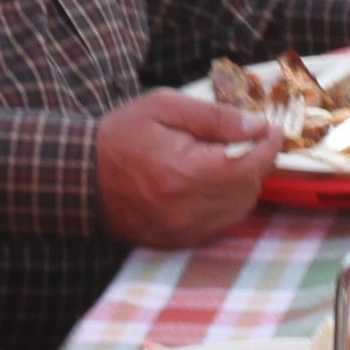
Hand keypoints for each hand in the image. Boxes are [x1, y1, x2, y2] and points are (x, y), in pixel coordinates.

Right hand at [97, 89, 272, 243]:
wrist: (80, 179)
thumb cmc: (120, 137)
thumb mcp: (163, 108)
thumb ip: (214, 117)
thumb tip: (257, 126)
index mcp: (186, 172)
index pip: (250, 163)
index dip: (268, 143)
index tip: (270, 126)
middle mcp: (188, 208)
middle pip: (249, 187)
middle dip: (256, 160)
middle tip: (247, 138)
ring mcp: (184, 230)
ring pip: (240, 209)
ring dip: (244, 183)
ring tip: (228, 159)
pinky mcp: (179, 242)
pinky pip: (222, 225)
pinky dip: (227, 203)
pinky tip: (213, 183)